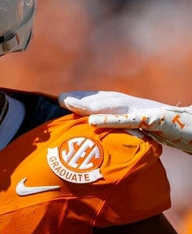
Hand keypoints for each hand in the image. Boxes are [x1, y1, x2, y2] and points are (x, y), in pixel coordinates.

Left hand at [59, 90, 191, 152]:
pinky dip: (110, 120)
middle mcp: (137, 105)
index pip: (105, 101)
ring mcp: (145, 111)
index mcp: (133, 108)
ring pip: (113, 105)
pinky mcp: (155, 120)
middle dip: (83, 97)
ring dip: (89, 104)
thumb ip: (128, 132)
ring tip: (68, 103)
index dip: (85, 98)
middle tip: (61, 98)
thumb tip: (108, 136)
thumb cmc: (173, 133)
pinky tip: (92, 121)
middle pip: (105, 99)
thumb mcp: (145, 133)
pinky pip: (129, 121)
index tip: (64, 99)